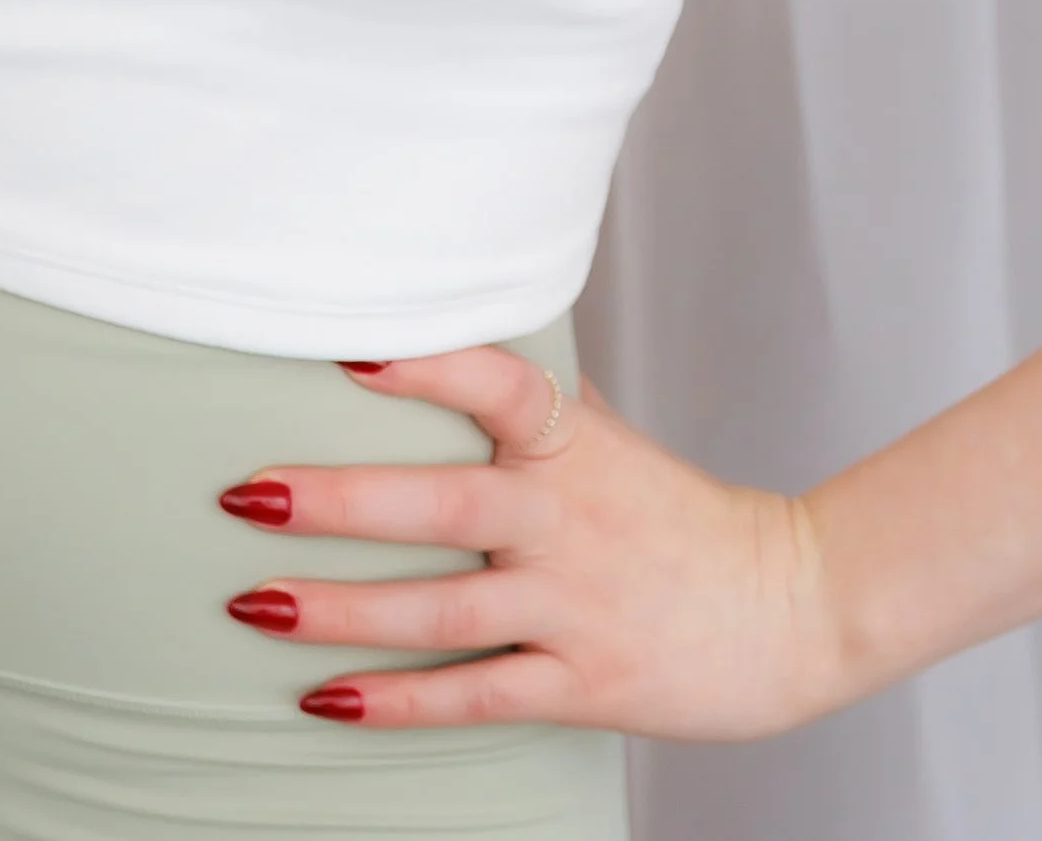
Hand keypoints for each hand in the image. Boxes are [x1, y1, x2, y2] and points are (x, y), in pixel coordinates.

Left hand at [216, 345, 844, 740]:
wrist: (794, 607)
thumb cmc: (680, 517)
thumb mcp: (606, 442)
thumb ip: (527, 404)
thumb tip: (438, 340)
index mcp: (571, 444)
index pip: (498, 383)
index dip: (426, 364)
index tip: (349, 350)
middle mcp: (566, 520)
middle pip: (443, 505)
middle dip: (338, 500)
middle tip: (247, 493)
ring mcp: (572, 605)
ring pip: (441, 610)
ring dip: (339, 610)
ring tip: (253, 603)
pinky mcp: (582, 683)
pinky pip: (477, 693)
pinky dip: (398, 701)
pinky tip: (327, 701)